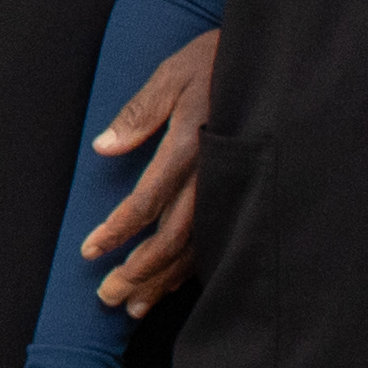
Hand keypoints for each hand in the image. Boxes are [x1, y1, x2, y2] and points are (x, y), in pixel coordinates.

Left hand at [74, 30, 218, 310]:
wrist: (276, 62)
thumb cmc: (216, 61)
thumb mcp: (174, 74)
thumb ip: (140, 112)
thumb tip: (104, 147)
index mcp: (191, 146)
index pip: (148, 201)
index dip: (118, 230)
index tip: (90, 250)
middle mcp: (212, 176)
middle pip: (171, 238)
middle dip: (137, 271)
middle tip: (107, 295)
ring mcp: (230, 190)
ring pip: (195, 249)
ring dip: (162, 281)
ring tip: (132, 306)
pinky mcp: (242, 194)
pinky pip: (216, 242)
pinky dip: (191, 270)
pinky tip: (171, 289)